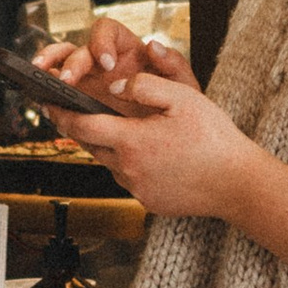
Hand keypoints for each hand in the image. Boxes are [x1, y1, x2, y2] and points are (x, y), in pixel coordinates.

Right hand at [39, 27, 192, 100]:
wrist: (171, 142)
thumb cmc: (178, 109)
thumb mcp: (184, 88)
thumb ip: (174, 64)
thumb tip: (153, 45)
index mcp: (127, 50)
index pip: (107, 31)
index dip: (102, 42)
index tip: (106, 63)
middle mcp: (103, 62)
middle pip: (80, 48)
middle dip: (72, 61)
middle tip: (69, 80)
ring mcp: (88, 80)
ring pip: (60, 62)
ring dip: (49, 64)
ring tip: (41, 75)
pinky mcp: (77, 101)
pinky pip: (57, 91)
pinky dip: (47, 91)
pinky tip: (44, 101)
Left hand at [53, 61, 263, 222]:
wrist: (237, 184)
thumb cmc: (214, 139)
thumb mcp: (183, 97)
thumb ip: (143, 85)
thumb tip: (114, 86)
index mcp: (131, 141)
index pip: (80, 126)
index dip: (61, 113)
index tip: (49, 104)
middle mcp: (127, 169)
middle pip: (91, 146)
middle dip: (83, 129)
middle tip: (79, 112)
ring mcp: (137, 189)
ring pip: (110, 163)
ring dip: (110, 147)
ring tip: (124, 130)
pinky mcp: (148, 202)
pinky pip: (129, 179)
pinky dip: (130, 165)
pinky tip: (151, 154)